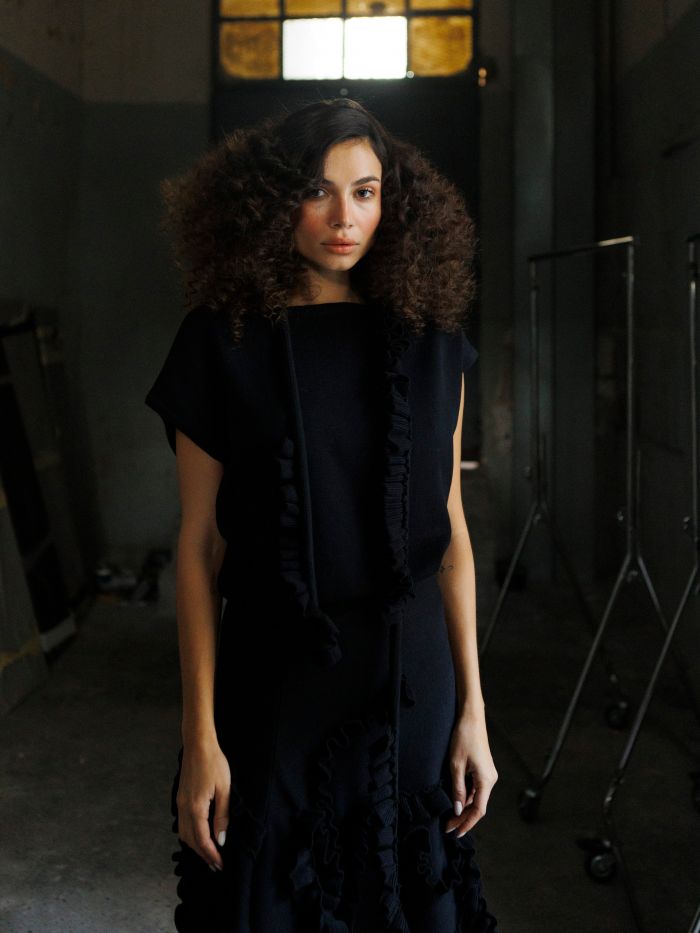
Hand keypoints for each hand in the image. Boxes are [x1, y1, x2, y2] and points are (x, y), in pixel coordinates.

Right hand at [176, 738, 230, 870]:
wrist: (198, 745)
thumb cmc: (214, 763)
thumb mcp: (224, 789)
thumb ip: (222, 815)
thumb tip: (221, 839)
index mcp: (196, 807)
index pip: (202, 840)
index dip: (211, 855)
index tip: (220, 865)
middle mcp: (184, 808)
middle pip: (190, 840)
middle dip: (203, 855)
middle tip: (216, 866)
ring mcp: (180, 803)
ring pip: (184, 833)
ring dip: (195, 847)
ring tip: (209, 855)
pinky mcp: (181, 798)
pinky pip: (183, 823)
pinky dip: (191, 835)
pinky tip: (200, 835)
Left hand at [444, 708, 497, 837]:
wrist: (471, 718)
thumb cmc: (464, 738)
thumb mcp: (456, 765)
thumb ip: (457, 789)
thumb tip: (457, 810)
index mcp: (486, 780)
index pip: (478, 810)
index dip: (467, 824)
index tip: (455, 833)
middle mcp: (490, 779)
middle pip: (478, 806)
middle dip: (463, 819)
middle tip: (447, 828)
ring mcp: (488, 775)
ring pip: (476, 798)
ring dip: (464, 809)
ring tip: (449, 818)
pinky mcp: (483, 770)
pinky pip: (476, 789)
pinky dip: (466, 797)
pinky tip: (456, 802)